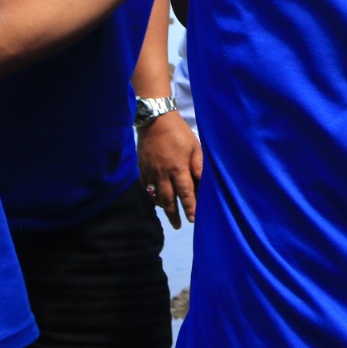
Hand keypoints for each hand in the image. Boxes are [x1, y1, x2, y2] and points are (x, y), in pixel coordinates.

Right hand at [138, 112, 201, 228]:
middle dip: (174, 214)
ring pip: (156, 195)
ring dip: (163, 207)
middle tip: (179, 226)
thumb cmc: (179, 133)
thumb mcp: (195, 147)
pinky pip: (146, 187)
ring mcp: (151, 172)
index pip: (185, 193)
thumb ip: (199, 166)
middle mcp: (163, 174)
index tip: (193, 219)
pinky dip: (152, 195)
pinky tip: (156, 200)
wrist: (155, 121)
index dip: (190, 207)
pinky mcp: (142, 169)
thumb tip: (204, 183)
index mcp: (178, 168)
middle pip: (169, 199)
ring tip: (169, 215)